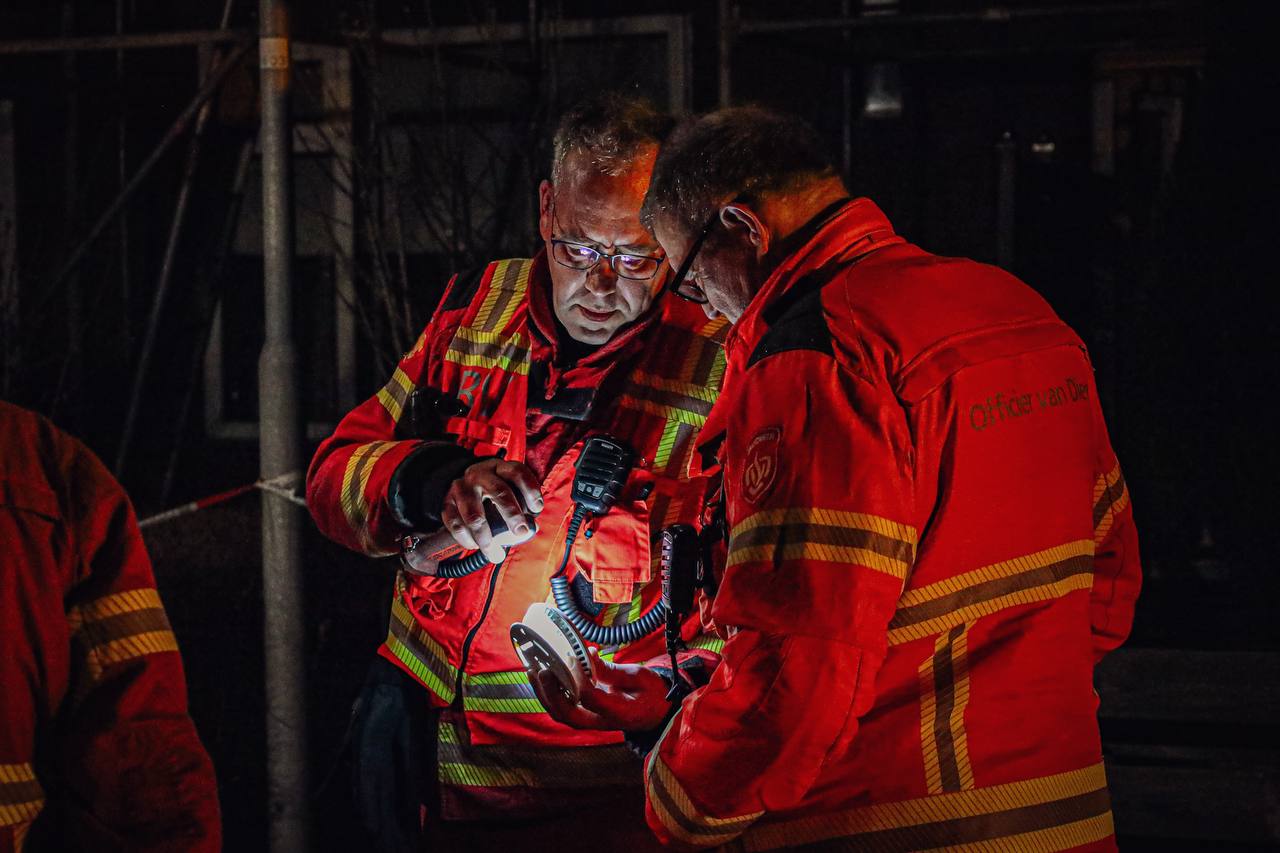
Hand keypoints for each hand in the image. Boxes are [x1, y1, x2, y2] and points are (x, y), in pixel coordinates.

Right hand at [440, 459, 542, 562]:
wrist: (464, 484)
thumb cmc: (493, 491)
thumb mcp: (508, 488)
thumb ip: (521, 504)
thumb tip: (532, 528)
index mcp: (500, 468)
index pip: (517, 473)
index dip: (530, 490)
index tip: (537, 509)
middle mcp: (480, 474)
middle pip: (498, 491)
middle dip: (511, 514)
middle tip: (521, 532)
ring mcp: (461, 487)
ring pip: (474, 516)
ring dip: (486, 538)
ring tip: (495, 554)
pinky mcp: (446, 502)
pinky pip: (455, 525)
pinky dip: (466, 540)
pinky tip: (475, 547)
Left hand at [531, 647, 672, 731]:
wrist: (656, 713)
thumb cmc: (651, 694)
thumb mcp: (640, 677)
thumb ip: (612, 670)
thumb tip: (588, 656)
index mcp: (620, 712)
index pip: (591, 698)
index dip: (578, 678)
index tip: (572, 657)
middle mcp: (602, 722)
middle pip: (569, 714)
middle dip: (552, 693)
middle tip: (544, 671)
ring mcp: (592, 722)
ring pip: (561, 715)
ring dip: (544, 694)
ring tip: (533, 671)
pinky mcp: (585, 716)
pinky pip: (562, 710)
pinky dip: (548, 694)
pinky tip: (540, 677)